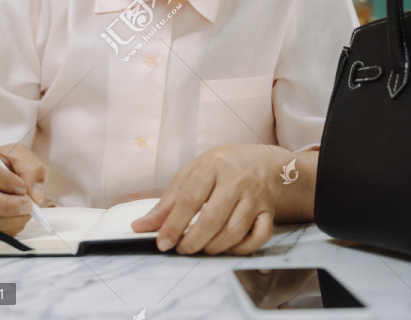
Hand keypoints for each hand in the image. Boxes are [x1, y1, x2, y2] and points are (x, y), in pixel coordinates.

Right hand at [0, 143, 45, 237]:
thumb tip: (34, 194)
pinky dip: (5, 230)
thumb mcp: (14, 154)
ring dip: (10, 221)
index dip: (6, 180)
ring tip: (25, 213)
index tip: (23, 188)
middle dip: (7, 205)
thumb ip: (29, 168)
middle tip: (28, 206)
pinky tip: (15, 220)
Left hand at [130, 143, 287, 254]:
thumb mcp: (192, 173)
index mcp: (213, 166)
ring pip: (234, 231)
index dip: (174, 225)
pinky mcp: (269, 211)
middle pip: (213, 218)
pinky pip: (259, 237)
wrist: (263, 161)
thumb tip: (141, 226)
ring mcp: (255, 196)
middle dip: (193, 241)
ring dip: (213, 247)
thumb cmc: (222, 167)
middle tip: (182, 249)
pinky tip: (227, 247)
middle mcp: (236, 180)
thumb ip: (168, 201)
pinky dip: (241, 248)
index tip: (162, 242)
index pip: (190, 199)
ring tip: (200, 248)